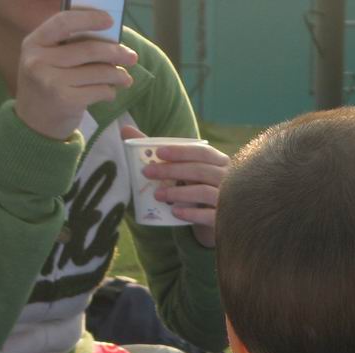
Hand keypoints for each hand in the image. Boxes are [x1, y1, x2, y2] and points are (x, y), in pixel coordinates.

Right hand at [15, 11, 137, 140]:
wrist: (34, 124)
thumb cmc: (48, 87)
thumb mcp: (47, 62)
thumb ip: (68, 48)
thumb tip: (111, 39)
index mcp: (34, 43)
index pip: (63, 22)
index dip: (88, 18)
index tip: (110, 20)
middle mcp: (39, 60)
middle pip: (88, 49)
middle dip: (116, 53)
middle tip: (131, 57)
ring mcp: (51, 81)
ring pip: (98, 72)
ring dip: (118, 75)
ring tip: (125, 79)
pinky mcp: (66, 101)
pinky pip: (100, 91)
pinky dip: (110, 92)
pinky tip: (109, 93)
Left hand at [122, 125, 229, 246]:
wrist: (216, 220)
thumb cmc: (196, 189)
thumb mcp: (182, 171)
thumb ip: (158, 152)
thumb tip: (125, 130)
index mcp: (219, 162)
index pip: (203, 152)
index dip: (181, 151)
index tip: (158, 153)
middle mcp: (228, 178)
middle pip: (200, 170)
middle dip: (172, 170)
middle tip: (147, 173)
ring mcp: (229, 199)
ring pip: (204, 192)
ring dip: (178, 192)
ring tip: (157, 195)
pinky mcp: (225, 218)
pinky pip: (209, 215)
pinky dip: (191, 213)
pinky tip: (175, 212)